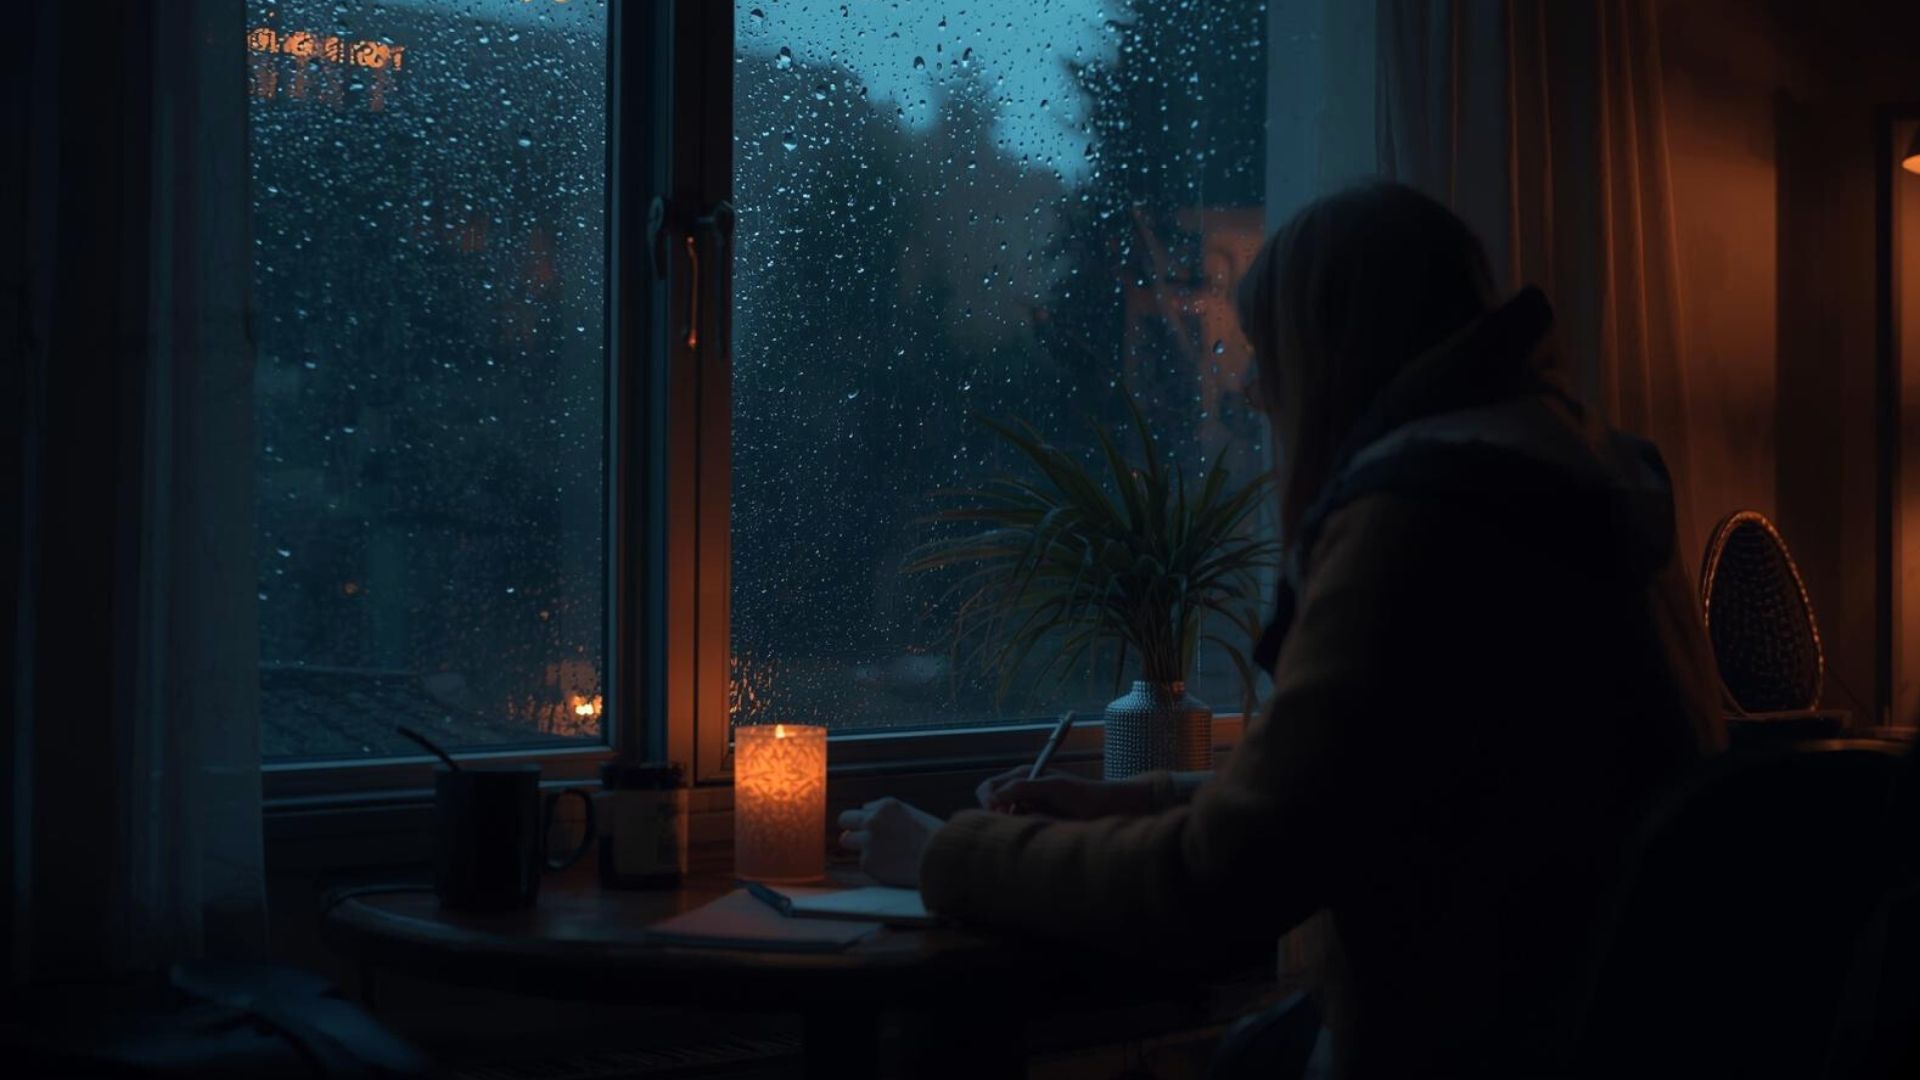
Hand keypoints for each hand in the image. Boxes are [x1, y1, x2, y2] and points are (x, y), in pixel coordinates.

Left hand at [837, 797, 943, 887]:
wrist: (942, 863)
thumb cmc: (934, 840)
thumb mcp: (913, 814)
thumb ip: (888, 814)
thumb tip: (867, 813)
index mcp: (887, 805)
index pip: (864, 809)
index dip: (870, 821)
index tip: (877, 829)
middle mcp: (874, 820)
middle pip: (845, 819)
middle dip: (851, 828)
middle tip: (860, 838)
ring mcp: (868, 842)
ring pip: (847, 841)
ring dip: (860, 846)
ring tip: (880, 855)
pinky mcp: (867, 863)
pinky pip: (863, 863)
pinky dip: (874, 866)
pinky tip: (893, 867)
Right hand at [974, 767, 1155, 819]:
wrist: (1106, 808)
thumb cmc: (1083, 794)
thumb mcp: (1053, 787)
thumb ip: (1023, 787)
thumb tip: (995, 796)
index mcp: (1023, 775)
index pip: (988, 788)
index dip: (989, 802)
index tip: (1004, 813)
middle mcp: (1022, 788)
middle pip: (990, 801)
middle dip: (996, 814)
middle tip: (1016, 820)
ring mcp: (1028, 804)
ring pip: (1002, 818)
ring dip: (1010, 823)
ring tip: (1032, 823)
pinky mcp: (1036, 818)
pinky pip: (1018, 826)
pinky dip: (1021, 829)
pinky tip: (1038, 828)